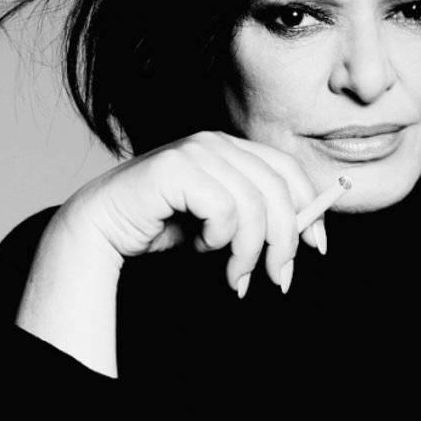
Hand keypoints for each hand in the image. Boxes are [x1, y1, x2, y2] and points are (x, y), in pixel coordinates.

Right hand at [58, 131, 323, 296]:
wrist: (102, 229)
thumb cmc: (160, 228)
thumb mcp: (220, 226)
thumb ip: (256, 220)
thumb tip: (306, 234)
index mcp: (230, 148)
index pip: (288, 169)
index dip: (311, 209)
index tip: (317, 247)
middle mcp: (216, 142)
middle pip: (279, 189)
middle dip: (285, 242)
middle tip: (279, 279)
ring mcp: (196, 151)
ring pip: (254, 205)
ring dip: (249, 252)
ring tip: (234, 277)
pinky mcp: (178, 168)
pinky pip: (223, 210)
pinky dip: (218, 238)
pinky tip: (200, 247)